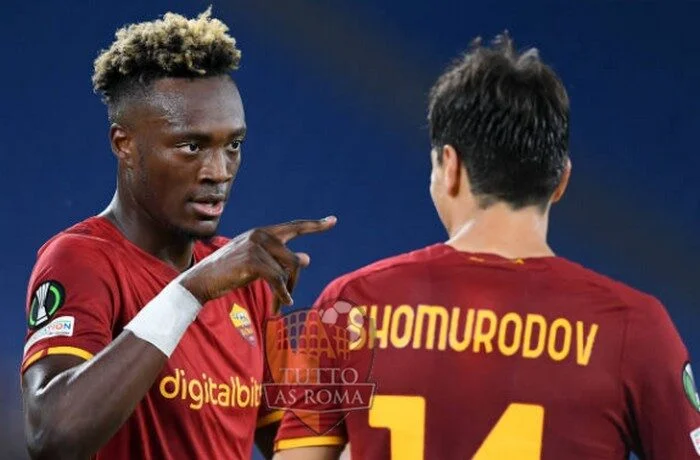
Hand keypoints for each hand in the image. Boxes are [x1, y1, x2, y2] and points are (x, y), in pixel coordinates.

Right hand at [179, 217, 336, 306]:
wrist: (201, 280)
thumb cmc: (230, 273)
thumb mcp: (258, 265)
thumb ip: (280, 261)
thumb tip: (307, 258)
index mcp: (263, 233)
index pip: (294, 227)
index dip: (315, 225)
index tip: (333, 221)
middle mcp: (261, 234)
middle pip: (294, 260)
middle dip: (294, 282)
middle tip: (286, 298)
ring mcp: (256, 245)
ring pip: (286, 271)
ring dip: (285, 291)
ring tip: (279, 304)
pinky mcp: (252, 259)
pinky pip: (277, 280)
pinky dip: (281, 294)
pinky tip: (281, 304)